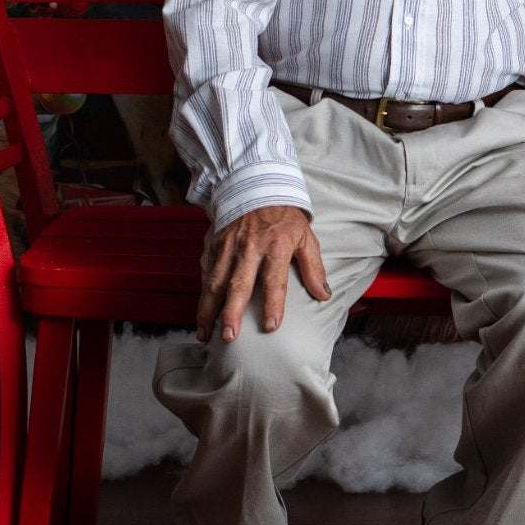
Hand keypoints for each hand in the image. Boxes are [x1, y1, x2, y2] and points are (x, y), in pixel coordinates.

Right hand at [198, 204, 330, 342]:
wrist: (257, 187)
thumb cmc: (284, 217)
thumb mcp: (306, 237)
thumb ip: (314, 268)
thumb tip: (323, 295)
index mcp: (276, 246)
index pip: (274, 281)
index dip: (273, 305)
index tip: (270, 327)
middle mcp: (249, 248)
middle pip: (239, 285)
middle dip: (232, 313)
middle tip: (229, 337)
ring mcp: (229, 247)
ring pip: (216, 283)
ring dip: (209, 311)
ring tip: (206, 334)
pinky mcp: (215, 245)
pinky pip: (207, 273)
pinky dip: (202, 295)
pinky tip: (201, 314)